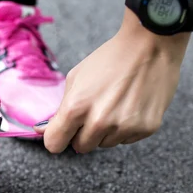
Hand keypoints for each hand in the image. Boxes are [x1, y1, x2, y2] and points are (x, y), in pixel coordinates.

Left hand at [36, 18, 185, 152]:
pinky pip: (125, 140)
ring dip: (105, 132)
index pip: (54, 144)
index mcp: (76, 108)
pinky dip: (125, 128)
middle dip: (82, 134)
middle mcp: (100, 121)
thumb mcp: (76, 79)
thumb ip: (59, 109)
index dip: (57, 137)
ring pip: (104, 144)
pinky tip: (130, 106)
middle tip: (93, 111)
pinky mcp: (146, 128)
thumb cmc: (110, 59)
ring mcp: (125, 127)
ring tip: (115, 105)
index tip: (62, 132)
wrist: (151, 45)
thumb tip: (41, 131)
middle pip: (80, 147)